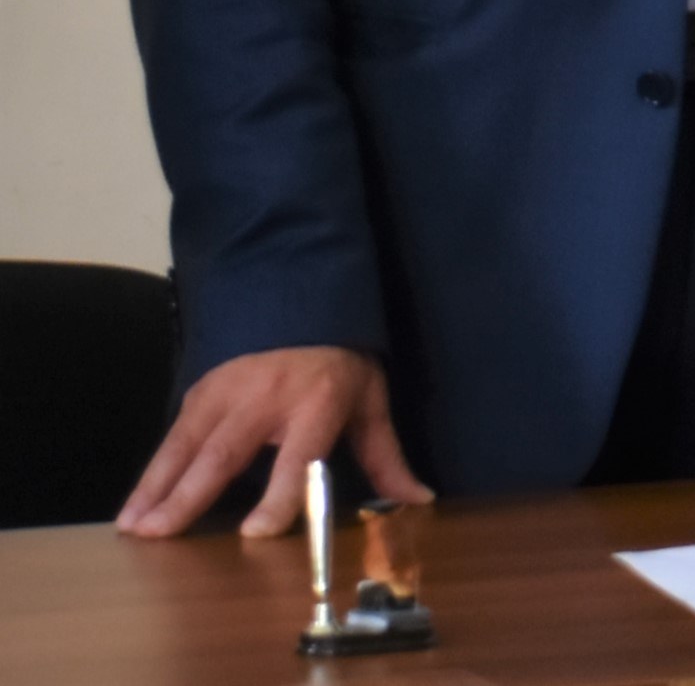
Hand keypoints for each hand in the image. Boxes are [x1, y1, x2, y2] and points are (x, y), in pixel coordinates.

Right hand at [118, 345, 427, 538]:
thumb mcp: (371, 404)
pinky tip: (132, 508)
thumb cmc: (341, 365)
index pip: (298, 456)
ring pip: (186, 445)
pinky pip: (172, 437)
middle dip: (189, 495)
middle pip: (225, 452)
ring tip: (133, 528)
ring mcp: (226, 392)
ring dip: (156, 488)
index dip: (279, 495)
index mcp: (317, 404)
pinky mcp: (200, 391)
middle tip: (160, 535)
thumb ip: (387, 457)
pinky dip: (150, 474)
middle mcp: (265, 398)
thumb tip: (421, 500)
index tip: (255, 533)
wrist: (305, 301)